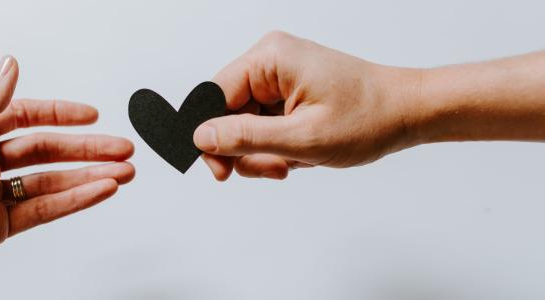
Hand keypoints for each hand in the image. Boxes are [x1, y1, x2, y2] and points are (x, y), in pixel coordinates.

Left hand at [0, 56, 134, 296]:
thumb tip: (9, 66)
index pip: (24, 117)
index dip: (60, 114)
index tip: (91, 115)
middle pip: (46, 151)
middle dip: (87, 149)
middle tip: (121, 149)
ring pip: (51, 182)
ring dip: (89, 177)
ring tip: (122, 172)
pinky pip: (43, 211)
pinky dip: (74, 201)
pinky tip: (98, 191)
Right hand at [194, 31, 420, 179]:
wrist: (407, 113)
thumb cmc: (368, 118)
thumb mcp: (302, 137)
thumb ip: (246, 137)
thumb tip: (201, 136)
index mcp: (269, 58)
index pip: (213, 96)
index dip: (210, 137)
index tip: (220, 171)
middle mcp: (270, 62)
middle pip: (227, 113)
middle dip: (246, 150)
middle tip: (274, 169)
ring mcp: (280, 77)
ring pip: (245, 124)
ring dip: (264, 152)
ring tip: (294, 162)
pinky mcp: (288, 92)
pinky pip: (264, 124)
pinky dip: (276, 146)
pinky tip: (300, 154)